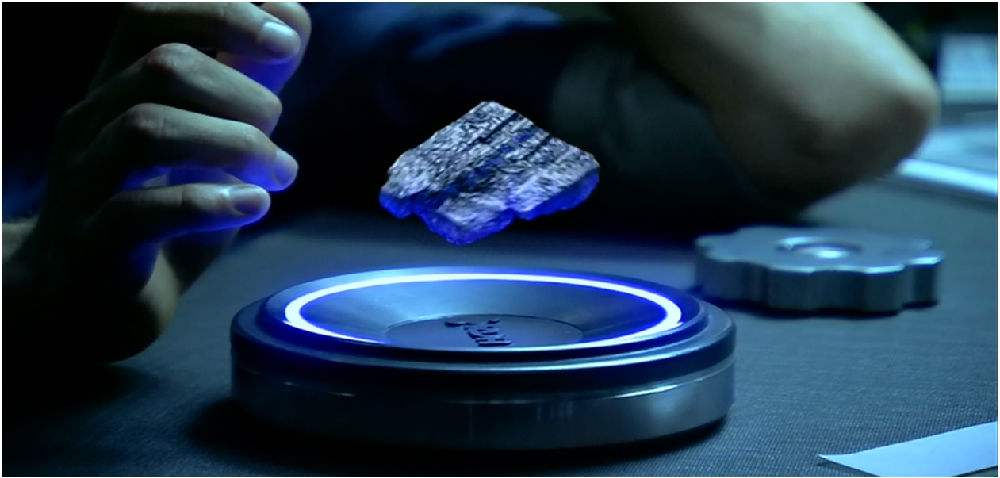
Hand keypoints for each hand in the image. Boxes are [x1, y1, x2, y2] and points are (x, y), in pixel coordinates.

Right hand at [4, 3, 311, 363]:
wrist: (86, 304)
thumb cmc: (159, 212)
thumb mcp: (208, 143)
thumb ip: (243, 89)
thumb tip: (290, 25)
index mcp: (117, 89)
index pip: (148, 16)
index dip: (220, 13)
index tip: (286, 42)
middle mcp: (92, 124)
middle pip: (161, 68)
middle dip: (243, 94)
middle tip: (277, 134)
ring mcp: (84, 184)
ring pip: (147, 130)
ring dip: (234, 145)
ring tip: (277, 172)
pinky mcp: (92, 245)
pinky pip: (141, 212)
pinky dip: (209, 202)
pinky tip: (252, 206)